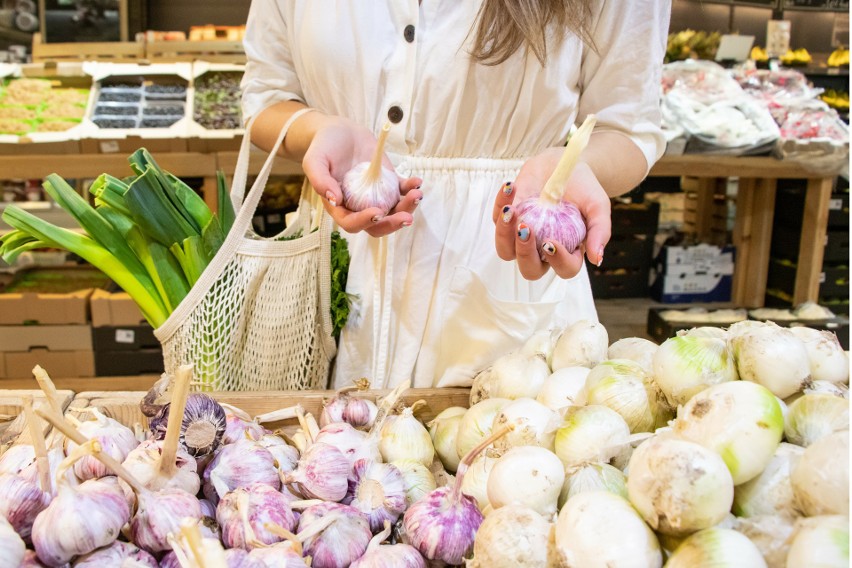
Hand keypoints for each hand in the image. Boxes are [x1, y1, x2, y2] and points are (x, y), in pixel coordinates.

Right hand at [301, 115, 421, 236]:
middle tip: (406, 218)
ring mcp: (376, 197)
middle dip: (392, 224)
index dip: (364, 222)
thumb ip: (320, 180)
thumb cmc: (324, 147)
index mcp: (339, 207)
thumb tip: (336, 200)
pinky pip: (401, 191)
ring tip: (416, 195)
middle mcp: (359, 207)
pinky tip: (417, 182)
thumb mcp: (314, 161)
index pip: (351, 223)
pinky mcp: (388, 183)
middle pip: (377, 225)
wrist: (340, 132)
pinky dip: (411, 188)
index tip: (376, 212)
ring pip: (393, 211)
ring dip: (407, 207)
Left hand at [492, 147, 610, 280]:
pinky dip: (501, 204)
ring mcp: (522, 237)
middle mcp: (543, 250)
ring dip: (504, 234)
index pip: (565, 269)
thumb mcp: (598, 206)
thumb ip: (600, 231)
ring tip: (511, 210)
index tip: (552, 241)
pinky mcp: (507, 219)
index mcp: (568, 252)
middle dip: (525, 253)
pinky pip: (497, 220)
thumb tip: (596, 258)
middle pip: (529, 269)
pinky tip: (511, 187)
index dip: (558, 261)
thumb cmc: (584, 188)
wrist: (565, 164)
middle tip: (526, 229)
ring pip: (505, 251)